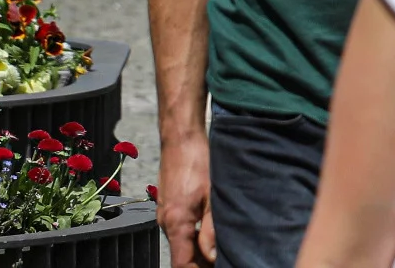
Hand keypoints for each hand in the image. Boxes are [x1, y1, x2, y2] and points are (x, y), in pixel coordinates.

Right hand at [157, 128, 216, 267]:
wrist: (181, 139)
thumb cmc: (198, 161)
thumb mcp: (212, 196)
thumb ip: (212, 229)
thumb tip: (213, 256)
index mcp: (176, 223)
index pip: (181, 263)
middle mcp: (166, 222)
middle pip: (182, 255)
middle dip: (201, 263)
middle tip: (228, 260)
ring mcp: (166, 214)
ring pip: (182, 242)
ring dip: (199, 250)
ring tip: (223, 250)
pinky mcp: (170, 206)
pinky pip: (181, 229)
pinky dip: (195, 236)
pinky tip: (212, 232)